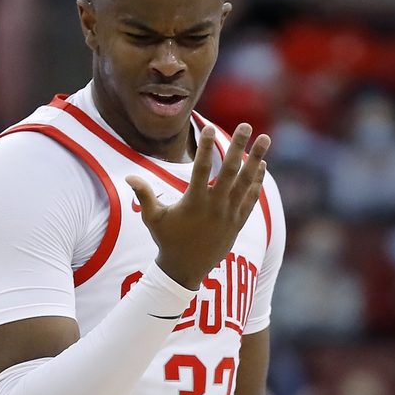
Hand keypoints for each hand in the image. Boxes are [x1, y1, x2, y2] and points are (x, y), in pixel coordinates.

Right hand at [126, 123, 268, 289]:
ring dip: (256, 159)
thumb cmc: (167, 241)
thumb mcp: (153, 219)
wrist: (186, 270)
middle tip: (246, 125)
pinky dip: (257, 181)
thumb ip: (144, 195)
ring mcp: (229, 214)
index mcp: (194, 202)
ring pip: (246, 182)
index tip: (209, 129)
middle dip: (239, 146)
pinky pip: (251, 198)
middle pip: (231, 171)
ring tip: (265, 138)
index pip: (202, 169)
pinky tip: (262, 165)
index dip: (206, 148)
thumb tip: (129, 177)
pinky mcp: (238, 222)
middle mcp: (215, 206)